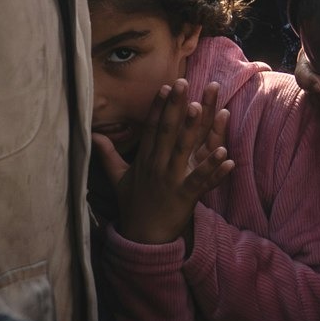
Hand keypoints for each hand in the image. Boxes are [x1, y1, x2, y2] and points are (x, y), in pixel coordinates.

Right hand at [104, 82, 232, 243]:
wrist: (143, 238)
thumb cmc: (134, 205)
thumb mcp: (118, 178)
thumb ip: (108, 154)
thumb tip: (92, 135)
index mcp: (145, 159)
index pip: (152, 128)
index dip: (159, 107)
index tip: (165, 86)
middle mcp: (157, 166)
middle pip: (167, 132)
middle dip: (175, 106)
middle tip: (182, 82)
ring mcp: (171, 180)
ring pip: (183, 150)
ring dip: (192, 129)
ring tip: (200, 108)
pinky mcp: (185, 196)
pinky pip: (200, 180)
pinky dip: (213, 169)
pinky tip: (226, 156)